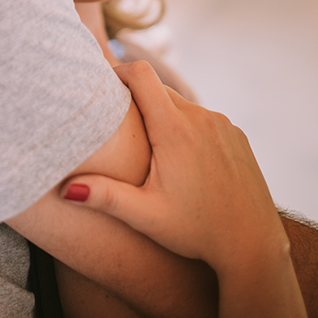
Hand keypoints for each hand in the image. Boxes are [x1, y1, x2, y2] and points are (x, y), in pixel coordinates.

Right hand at [62, 60, 287, 275]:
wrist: (253, 246)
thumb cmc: (196, 232)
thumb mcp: (146, 215)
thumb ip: (104, 197)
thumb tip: (64, 189)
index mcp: (173, 129)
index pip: (141, 75)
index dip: (119, 70)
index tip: (104, 83)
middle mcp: (200, 117)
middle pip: (159, 90)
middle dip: (137, 100)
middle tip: (120, 125)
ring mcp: (222, 124)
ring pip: (182, 106)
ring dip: (164, 117)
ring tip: (153, 151)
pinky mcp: (236, 134)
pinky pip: (204, 120)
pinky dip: (189, 130)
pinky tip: (186, 163)